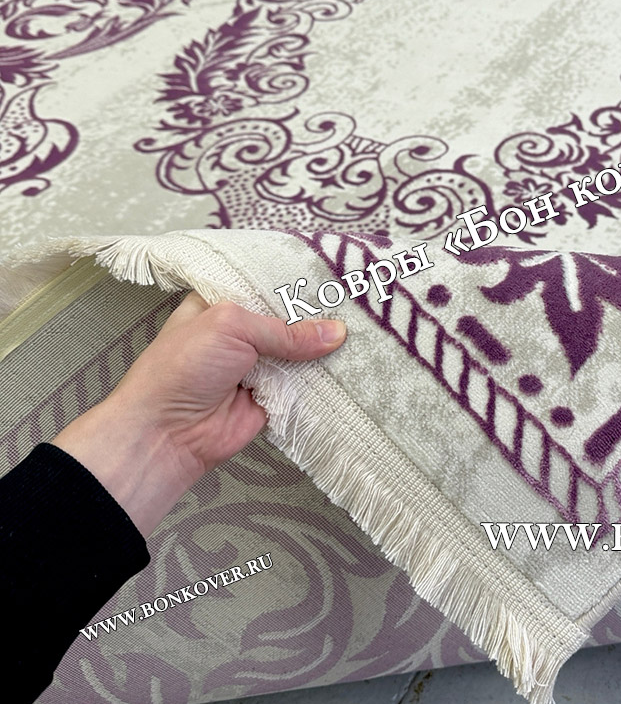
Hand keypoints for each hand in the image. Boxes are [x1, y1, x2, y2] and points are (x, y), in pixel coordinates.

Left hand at [52, 293, 345, 535]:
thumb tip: (337, 333)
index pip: (267, 282)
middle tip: (361, 296)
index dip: (298, 278)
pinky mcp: (274, 395)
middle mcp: (243, 331)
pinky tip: (358, 361)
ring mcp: (260, 364)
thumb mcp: (231, 326)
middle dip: (320, 311)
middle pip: (290, 316)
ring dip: (327, 345)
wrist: (167, 433)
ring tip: (370, 326)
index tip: (338, 269)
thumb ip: (285, 329)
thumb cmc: (184, 366)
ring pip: (302, 350)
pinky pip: (306, 383)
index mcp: (223, 301)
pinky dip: (327, 377)